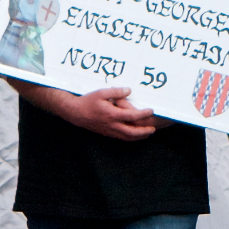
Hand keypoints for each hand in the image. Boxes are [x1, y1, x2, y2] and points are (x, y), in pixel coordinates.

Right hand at [11, 81, 155, 139]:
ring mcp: (109, 131)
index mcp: (112, 115)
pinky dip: (129, 138)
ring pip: (126, 137)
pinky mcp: (106, 133)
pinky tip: (133, 135)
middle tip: (153, 128)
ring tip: (147, 134)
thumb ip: (117, 92)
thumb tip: (129, 91)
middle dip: (144, 131)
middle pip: (132, 132)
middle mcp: (112, 125)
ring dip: (138, 136)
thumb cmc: (87, 102)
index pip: (132, 116)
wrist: (75, 113)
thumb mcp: (101, 93)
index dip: (144, 114)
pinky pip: (120, 138)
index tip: (151, 110)